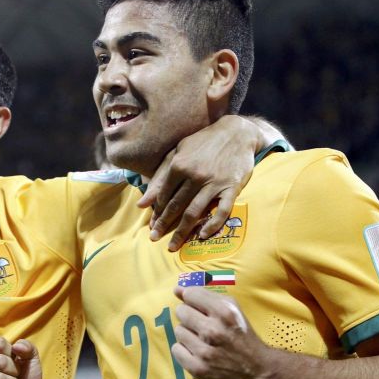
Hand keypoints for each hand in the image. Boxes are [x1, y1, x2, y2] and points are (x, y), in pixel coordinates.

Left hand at [140, 115, 258, 251]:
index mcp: (179, 165)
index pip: (164, 196)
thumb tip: (142, 203)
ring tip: (173, 246)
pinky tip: (202, 235)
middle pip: (176, 207)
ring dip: (182, 232)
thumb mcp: (178, 152)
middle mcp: (194, 175)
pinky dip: (212, 225)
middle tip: (154, 239)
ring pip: (194, 212)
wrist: (237, 132)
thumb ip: (159, 176)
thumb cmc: (203, 142)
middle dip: (163, 225)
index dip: (157, 212)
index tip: (152, 225)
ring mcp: (214, 183)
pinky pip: (222, 211)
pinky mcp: (232, 188)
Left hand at [171, 286, 269, 378]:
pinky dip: (185, 350)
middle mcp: (214, 331)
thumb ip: (204, 296)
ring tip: (202, 340)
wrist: (257, 369)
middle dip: (189, 316)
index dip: (192, 299)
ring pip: (178, 331)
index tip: (198, 306)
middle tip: (200, 324)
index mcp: (224, 312)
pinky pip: (176, 350)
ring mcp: (205, 352)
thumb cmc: (242, 334)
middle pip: (181, 312)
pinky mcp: (198, 369)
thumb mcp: (231, 309)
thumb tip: (176, 289)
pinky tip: (197, 352)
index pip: (190, 294)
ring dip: (188, 334)